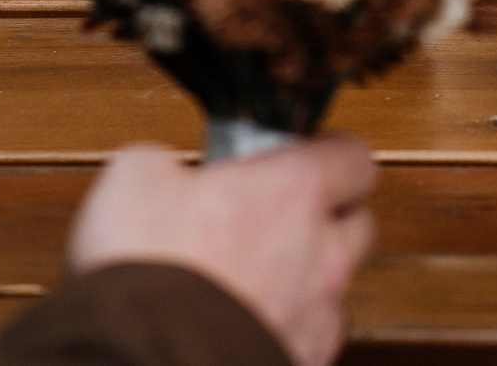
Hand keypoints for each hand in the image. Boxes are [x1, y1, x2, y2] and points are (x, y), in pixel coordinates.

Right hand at [68, 137, 377, 365]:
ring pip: (335, 289)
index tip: (305, 154)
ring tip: (254, 278)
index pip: (354, 157)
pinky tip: (242, 323)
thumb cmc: (150, 270)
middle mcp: (323, 255)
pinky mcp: (301, 364)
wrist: (145, 357)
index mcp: (295, 192)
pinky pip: (308, 340)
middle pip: (359, 223)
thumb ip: (169, 163)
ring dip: (305, 280)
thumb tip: (164, 172)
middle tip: (276, 215)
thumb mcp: (137, 177)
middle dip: (327, 217)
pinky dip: (284, 328)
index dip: (331, 152)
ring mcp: (316, 318)